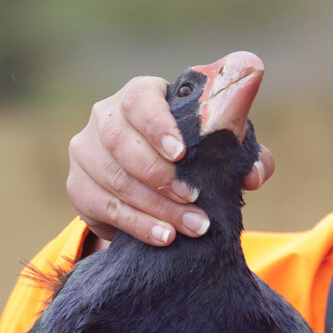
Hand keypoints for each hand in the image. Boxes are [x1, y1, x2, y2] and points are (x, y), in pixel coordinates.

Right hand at [66, 72, 274, 246]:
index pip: (139, 100)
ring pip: (114, 179)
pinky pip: (104, 206)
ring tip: (190, 226)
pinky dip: (137, 224)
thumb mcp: (220, 150)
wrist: (151, 185)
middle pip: (121, 143)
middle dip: (160, 176)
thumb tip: (254, 175)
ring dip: (155, 206)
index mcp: (140, 95)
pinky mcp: (78, 185)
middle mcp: (105, 116)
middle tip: (194, 200)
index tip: (180, 153)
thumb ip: (245, 156)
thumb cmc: (191, 155)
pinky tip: (164, 237)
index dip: (157, 125)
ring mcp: (86, 151)